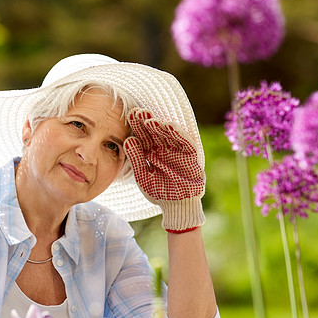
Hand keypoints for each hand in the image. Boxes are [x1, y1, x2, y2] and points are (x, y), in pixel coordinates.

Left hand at [123, 108, 205, 230]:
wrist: (177, 206)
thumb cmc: (159, 191)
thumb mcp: (143, 175)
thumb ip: (136, 158)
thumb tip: (128, 139)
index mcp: (151, 152)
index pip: (143, 136)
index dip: (136, 126)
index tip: (128, 115)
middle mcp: (164, 148)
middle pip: (154, 132)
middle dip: (146, 122)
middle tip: (137, 111)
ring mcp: (177, 150)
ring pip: (168, 134)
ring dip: (160, 126)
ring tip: (150, 120)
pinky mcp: (190, 155)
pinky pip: (184, 142)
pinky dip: (178, 134)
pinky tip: (169, 126)